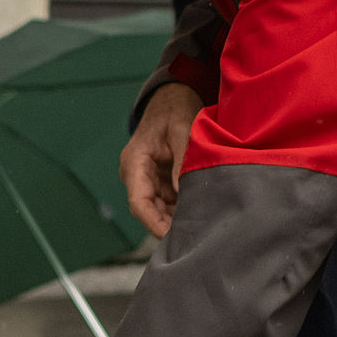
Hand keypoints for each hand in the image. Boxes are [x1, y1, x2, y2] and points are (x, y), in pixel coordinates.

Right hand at [119, 81, 201, 235]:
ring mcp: (148, 180)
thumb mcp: (181, 130)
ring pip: (160, 209)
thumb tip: (183, 193)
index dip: (153, 223)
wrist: (172, 99)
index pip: (139, 203)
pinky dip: (182, 209)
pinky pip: (169, 202)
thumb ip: (181, 161)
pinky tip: (201, 216)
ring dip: (177, 219)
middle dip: (168, 225)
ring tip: (202, 229)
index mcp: (135, 163)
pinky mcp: (160, 181)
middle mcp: (137, 175)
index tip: (171, 237)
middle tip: (195, 237)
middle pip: (149, 210)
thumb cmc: (174, 111)